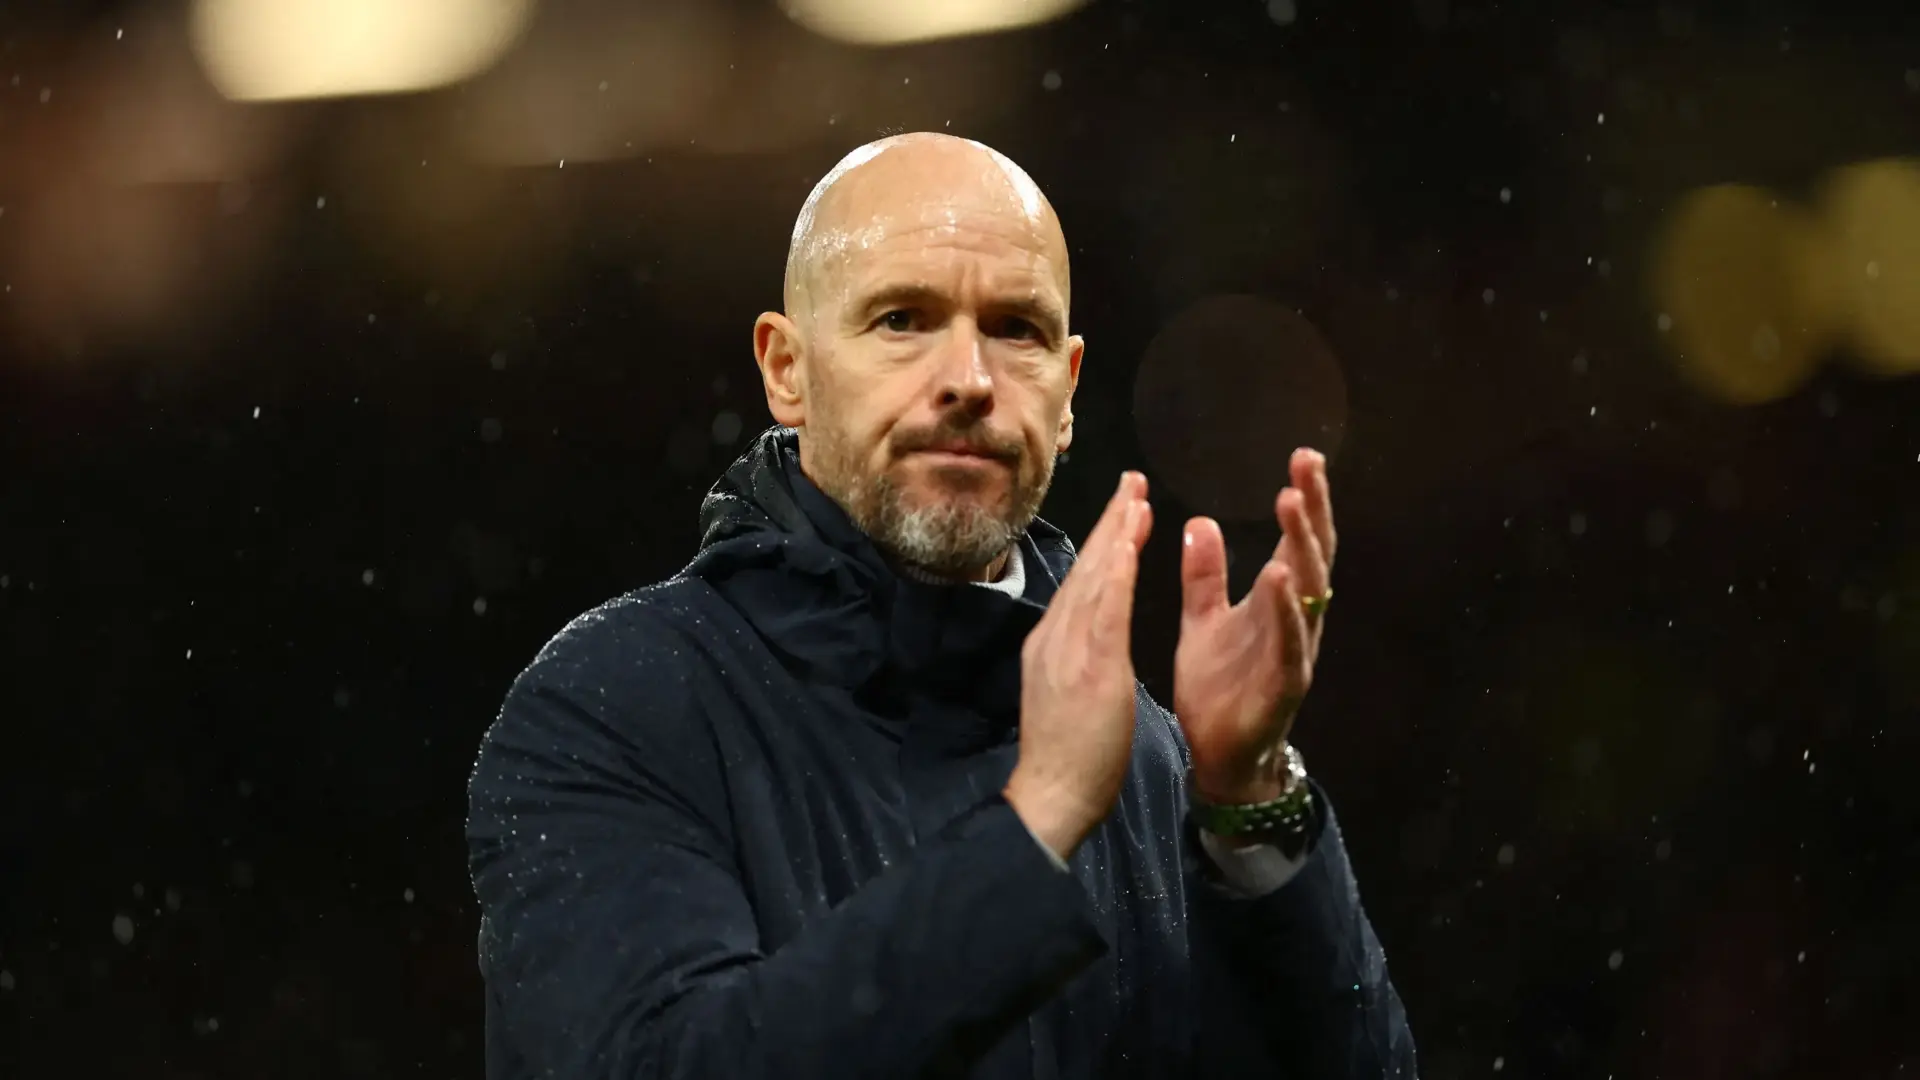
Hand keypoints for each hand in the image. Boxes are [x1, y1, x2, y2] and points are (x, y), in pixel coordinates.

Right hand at [1005, 471, 1153, 859]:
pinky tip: (1130, 542)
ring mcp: (1067, 649)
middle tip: (1132, 483)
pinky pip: (1105, 608)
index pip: (1080, 583)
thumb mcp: (1064, 696)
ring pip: (1093, 578)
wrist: (1051, 796)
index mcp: (1050, 645)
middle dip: (1109, 524)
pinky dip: (1116, 571)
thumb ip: (1074, 661)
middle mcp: (1053, 637)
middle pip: (1084, 570)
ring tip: (1136, 496)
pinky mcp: (1088, 667)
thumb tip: (1086, 639)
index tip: (1123, 511)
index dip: (1102, 544)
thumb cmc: (1067, 758)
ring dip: (1115, 534)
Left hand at [1173, 449, 1335, 803]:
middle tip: (1307, 464)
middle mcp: (1296, 618)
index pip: (1295, 539)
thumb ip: (1205, 575)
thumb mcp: (1203, 621)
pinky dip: (1287, 609)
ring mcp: (1296, 650)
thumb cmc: (1219, 687)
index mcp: (1276, 600)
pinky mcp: (1285, 683)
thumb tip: (1200, 520)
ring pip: (1308, 590)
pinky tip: (1278, 576)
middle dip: (1312, 508)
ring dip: (1299, 546)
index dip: (1304, 500)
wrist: (1219, 755)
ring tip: (1291, 503)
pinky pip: (1290, 642)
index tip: (1303, 456)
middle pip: (1311, 553)